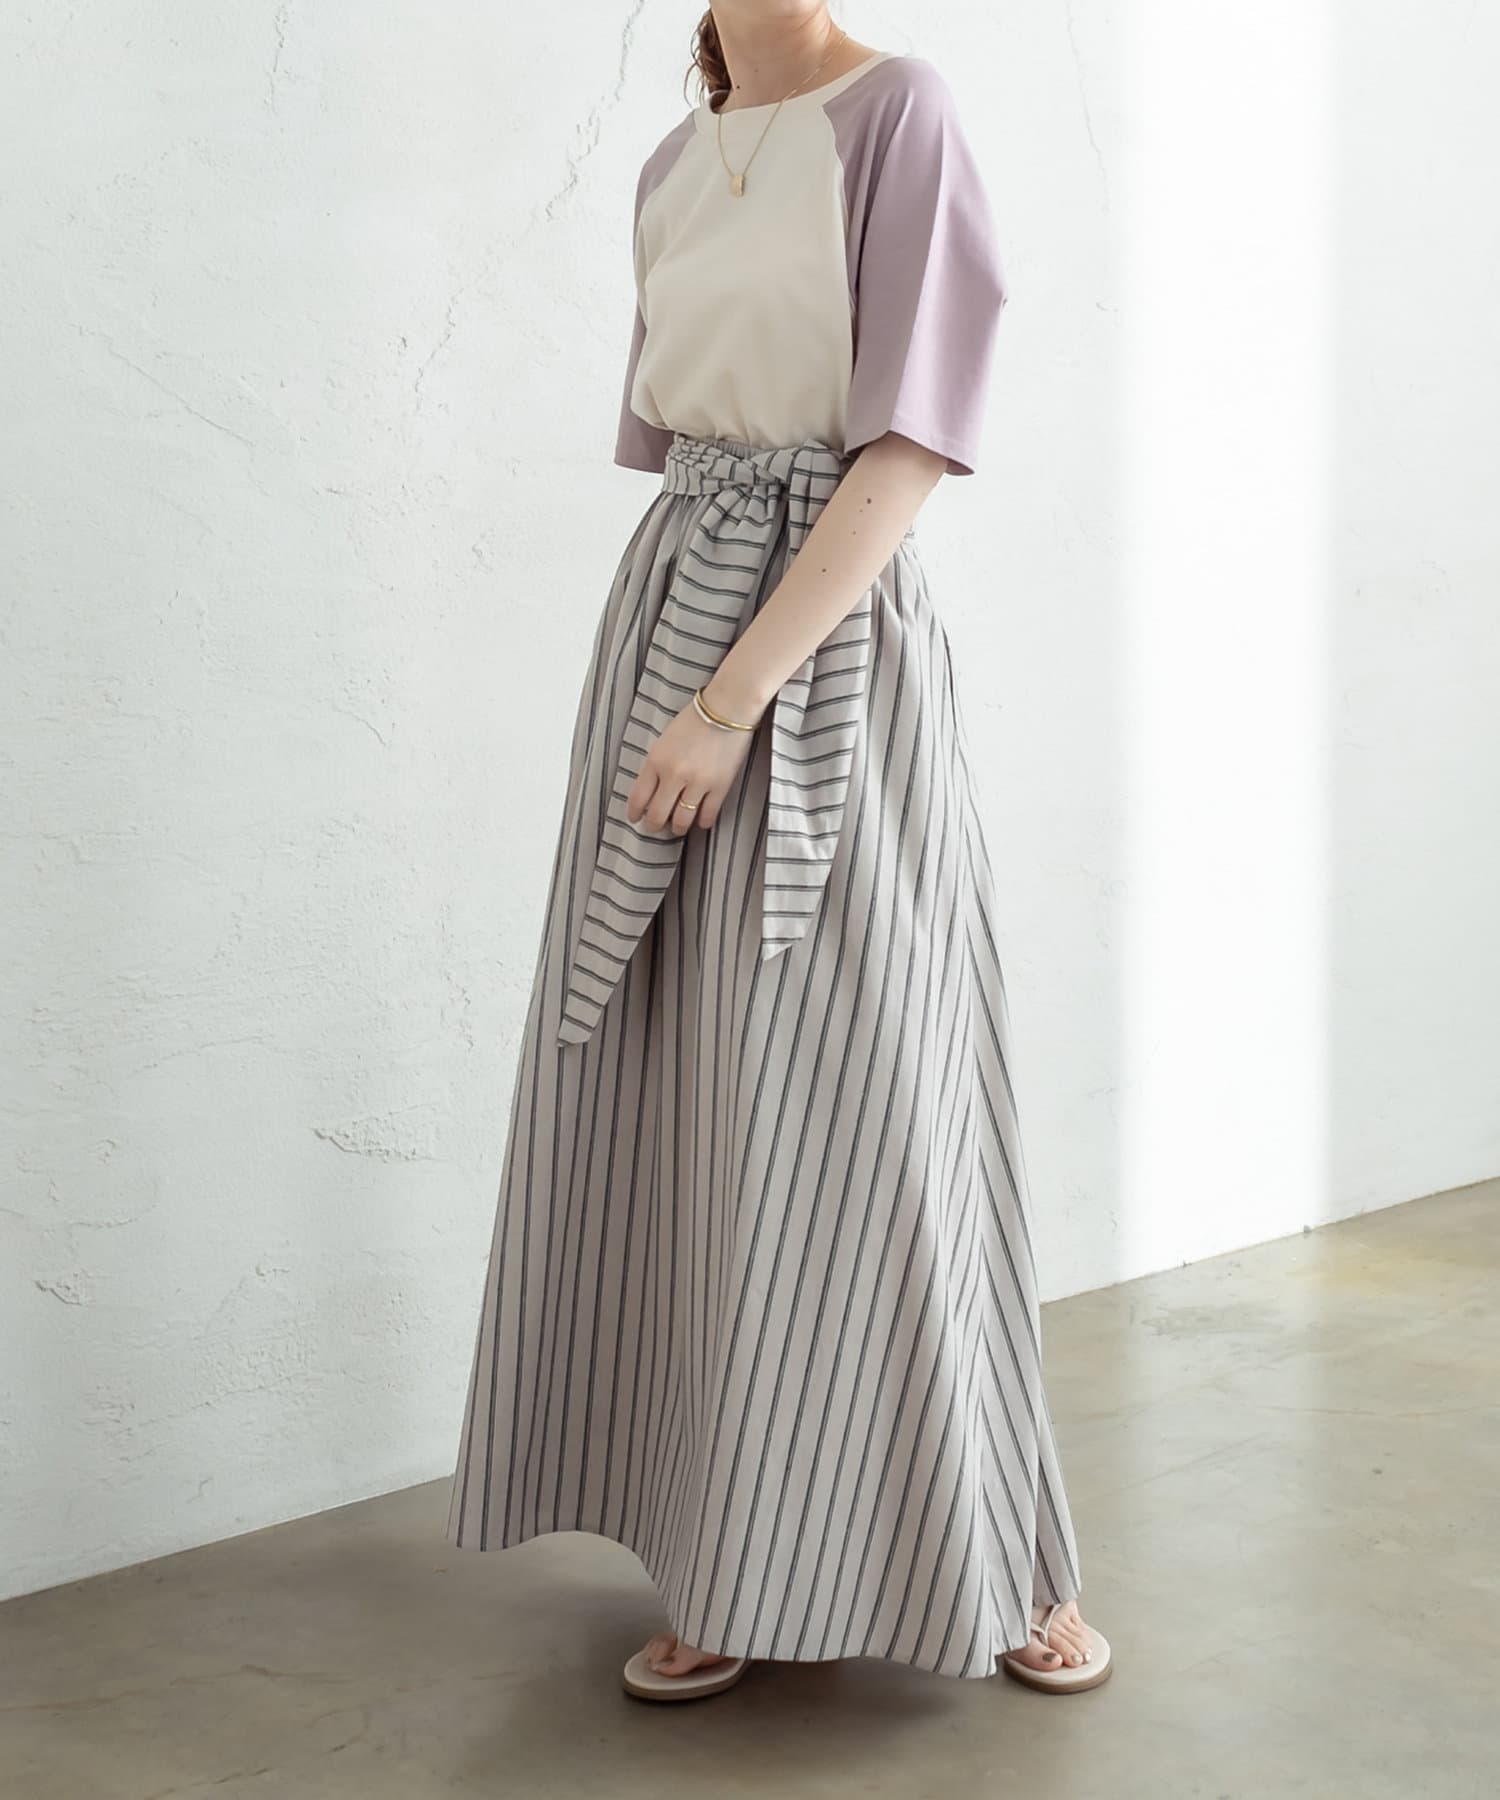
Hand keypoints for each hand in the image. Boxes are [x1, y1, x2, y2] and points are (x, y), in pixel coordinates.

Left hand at [624, 694, 760, 836]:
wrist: (727, 709)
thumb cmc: (695, 719)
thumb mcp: (665, 740)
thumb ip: (656, 765)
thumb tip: (653, 792)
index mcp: (656, 761)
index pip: (638, 797)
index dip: (635, 813)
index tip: (636, 819)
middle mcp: (674, 775)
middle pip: (658, 814)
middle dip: (655, 826)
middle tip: (656, 828)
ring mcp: (698, 783)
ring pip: (682, 820)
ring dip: (678, 828)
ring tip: (678, 828)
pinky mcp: (720, 787)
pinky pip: (707, 816)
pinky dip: (702, 822)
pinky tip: (700, 821)